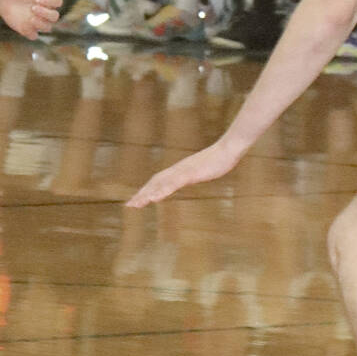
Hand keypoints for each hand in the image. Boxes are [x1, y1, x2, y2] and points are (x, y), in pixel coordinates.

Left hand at [0, 0, 61, 38]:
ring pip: (47, 28)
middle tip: (33, 7)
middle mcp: (46, 12)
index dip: (50, 1)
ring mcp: (38, 22)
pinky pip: (33, 35)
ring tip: (31, 18)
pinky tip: (24, 25)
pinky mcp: (28, 29)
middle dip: (46, 13)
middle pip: (54, 16)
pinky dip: (31, 32)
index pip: (58, 2)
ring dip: (41, 24)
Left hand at [126, 139, 243, 206]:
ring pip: (160, 183)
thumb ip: (195, 173)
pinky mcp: (190, 173)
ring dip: (147, 194)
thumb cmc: (218, 160)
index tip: (137, 200)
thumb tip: (192, 176)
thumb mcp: (203, 170)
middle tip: (129, 206)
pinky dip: (162, 191)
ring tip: (136, 204)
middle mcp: (177, 169)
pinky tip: (155, 198)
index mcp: (179, 170)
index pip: (158, 180)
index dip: (147, 190)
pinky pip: (173, 184)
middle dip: (141, 194)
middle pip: (155, 182)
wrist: (228, 149)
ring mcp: (183, 171)